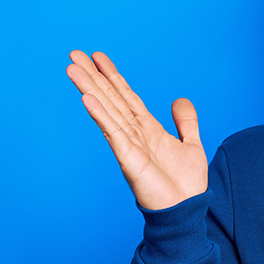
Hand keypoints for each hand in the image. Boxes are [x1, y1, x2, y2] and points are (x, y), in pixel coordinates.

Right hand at [67, 50, 207, 210]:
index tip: (98, 56)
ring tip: (72, 68)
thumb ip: (186, 122)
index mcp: (148, 129)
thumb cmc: (186, 184)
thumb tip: (180, 99)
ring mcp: (129, 145)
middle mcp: (134, 133)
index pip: (127, 96)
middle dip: (93, 76)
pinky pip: (112, 132)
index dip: (113, 76)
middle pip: (110, 98)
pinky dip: (100, 114)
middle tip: (74, 53)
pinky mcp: (128, 158)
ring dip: (89, 88)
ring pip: (106, 110)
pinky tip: (87, 98)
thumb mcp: (192, 145)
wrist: (186, 209)